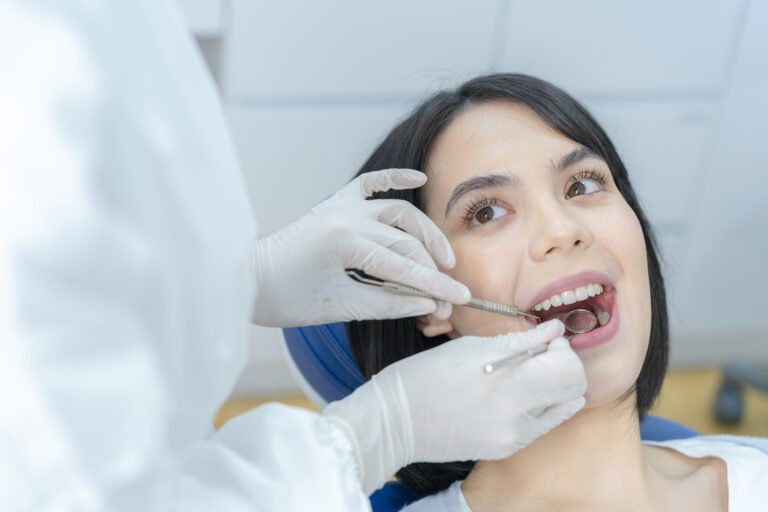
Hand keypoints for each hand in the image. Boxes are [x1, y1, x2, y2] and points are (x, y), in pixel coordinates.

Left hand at [251, 169, 469, 326]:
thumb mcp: (338, 307)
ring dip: (424, 232)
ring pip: (398, 212)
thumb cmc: (285, 298)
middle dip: (431, 270)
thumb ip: (387, 304)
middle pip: (406, 242)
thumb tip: (427, 304)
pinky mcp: (335, 203)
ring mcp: (341, 205)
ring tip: (443, 258)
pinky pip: (370, 183)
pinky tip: (419, 176)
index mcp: (345, 242)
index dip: (435, 286)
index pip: (403, 267)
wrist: (247, 280)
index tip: (461, 299)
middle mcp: (346, 216)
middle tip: (448, 294)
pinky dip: (395, 178)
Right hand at [322, 320, 586, 493]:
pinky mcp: (505, 449)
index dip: (562, 348)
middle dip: (563, 366)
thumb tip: (553, 330)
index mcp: (509, 386)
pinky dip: (535, 404)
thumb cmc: (423, 377)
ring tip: (523, 372)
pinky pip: (539, 424)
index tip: (544, 338)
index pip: (570, 370)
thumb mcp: (470, 348)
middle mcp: (519, 418)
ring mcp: (513, 438)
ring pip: (560, 409)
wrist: (393, 424)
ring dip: (552, 386)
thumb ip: (520, 342)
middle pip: (573, 391)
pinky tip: (509, 391)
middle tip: (539, 352)